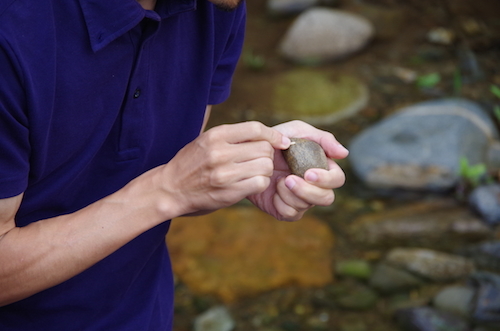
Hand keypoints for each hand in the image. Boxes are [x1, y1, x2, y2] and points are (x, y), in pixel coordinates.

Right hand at [158, 121, 289, 215]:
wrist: (170, 189)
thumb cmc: (191, 163)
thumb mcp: (206, 141)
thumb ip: (233, 137)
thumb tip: (267, 136)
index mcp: (216, 135)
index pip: (255, 129)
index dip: (273, 135)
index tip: (281, 141)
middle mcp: (220, 152)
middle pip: (264, 148)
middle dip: (267, 155)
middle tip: (259, 161)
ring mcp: (225, 173)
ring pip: (266, 166)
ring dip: (265, 170)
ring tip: (253, 172)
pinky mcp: (229, 192)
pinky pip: (260, 183)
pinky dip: (260, 183)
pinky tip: (251, 183)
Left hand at [248, 120, 347, 220]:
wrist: (249, 154)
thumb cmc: (277, 140)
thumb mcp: (298, 131)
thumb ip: (323, 138)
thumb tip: (344, 154)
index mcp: (322, 168)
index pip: (337, 179)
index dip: (326, 179)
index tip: (308, 173)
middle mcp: (315, 187)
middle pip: (327, 198)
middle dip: (308, 191)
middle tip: (288, 179)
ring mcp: (301, 200)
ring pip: (307, 206)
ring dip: (290, 194)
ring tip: (277, 180)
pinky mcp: (285, 209)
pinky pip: (290, 214)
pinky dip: (280, 203)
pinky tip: (272, 190)